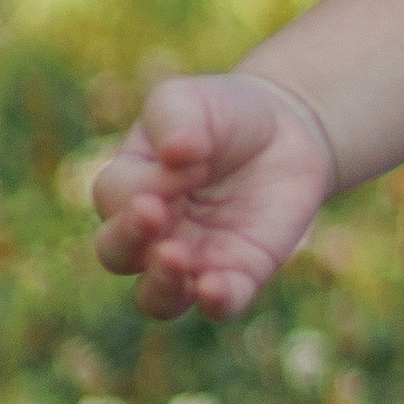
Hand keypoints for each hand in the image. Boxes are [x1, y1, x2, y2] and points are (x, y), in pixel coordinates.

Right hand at [92, 73, 337, 320]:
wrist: (288, 131)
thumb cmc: (223, 114)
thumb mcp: (192, 99)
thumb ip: (174, 118)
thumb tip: (176, 153)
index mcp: (130, 185)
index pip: (116, 195)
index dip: (142, 182)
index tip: (182, 157)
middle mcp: (152, 231)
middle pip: (116, 254)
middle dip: (128, 239)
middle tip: (154, 215)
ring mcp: (194, 258)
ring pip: (157, 297)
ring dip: (161, 284)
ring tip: (178, 259)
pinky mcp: (239, 273)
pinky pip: (220, 304)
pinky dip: (215, 301)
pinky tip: (217, 288)